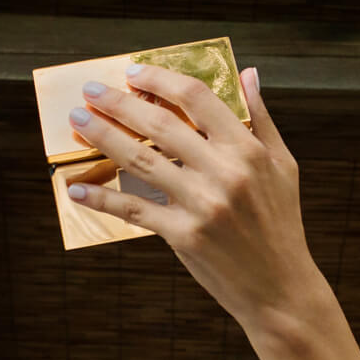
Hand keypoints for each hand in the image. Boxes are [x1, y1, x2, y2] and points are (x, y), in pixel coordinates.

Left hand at [66, 63, 324, 332]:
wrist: (279, 288)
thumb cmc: (281, 224)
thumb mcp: (283, 166)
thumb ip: (262, 118)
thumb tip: (248, 74)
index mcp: (247, 151)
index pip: (198, 99)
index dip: (161, 80)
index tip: (135, 72)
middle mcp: (224, 174)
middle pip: (160, 126)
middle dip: (119, 103)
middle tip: (90, 90)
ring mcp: (201, 205)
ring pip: (141, 162)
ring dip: (103, 137)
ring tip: (78, 120)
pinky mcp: (183, 236)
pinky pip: (134, 210)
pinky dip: (102, 199)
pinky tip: (76, 188)